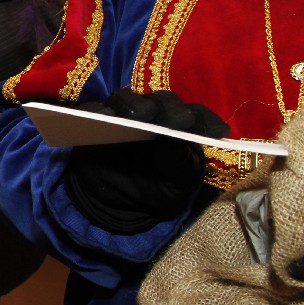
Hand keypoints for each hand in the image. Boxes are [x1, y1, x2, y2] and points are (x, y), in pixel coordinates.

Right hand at [64, 88, 227, 233]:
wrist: (124, 205)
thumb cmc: (159, 191)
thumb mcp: (178, 183)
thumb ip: (179, 161)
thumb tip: (178, 135)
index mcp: (182, 128)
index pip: (195, 115)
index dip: (202, 118)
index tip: (211, 130)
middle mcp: (154, 115)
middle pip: (162, 101)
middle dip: (169, 109)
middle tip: (174, 122)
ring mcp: (123, 116)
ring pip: (126, 99)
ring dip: (132, 105)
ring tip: (136, 117)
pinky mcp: (94, 122)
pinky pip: (92, 111)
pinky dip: (94, 112)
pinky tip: (99, 118)